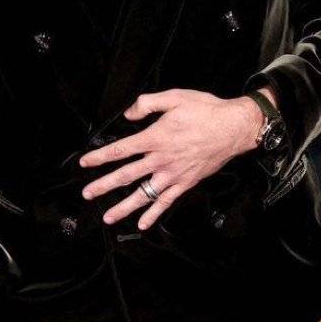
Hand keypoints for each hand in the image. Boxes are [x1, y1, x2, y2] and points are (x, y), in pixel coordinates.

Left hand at [78, 85, 275, 230]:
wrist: (234, 128)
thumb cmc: (206, 111)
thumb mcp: (175, 97)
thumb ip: (147, 103)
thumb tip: (129, 113)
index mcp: (155, 138)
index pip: (120, 150)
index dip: (100, 157)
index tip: (85, 163)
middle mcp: (161, 159)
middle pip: (126, 176)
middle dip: (104, 186)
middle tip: (87, 193)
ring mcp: (173, 174)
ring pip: (143, 194)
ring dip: (124, 207)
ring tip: (108, 217)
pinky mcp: (185, 183)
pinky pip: (166, 202)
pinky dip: (153, 214)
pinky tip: (142, 224)